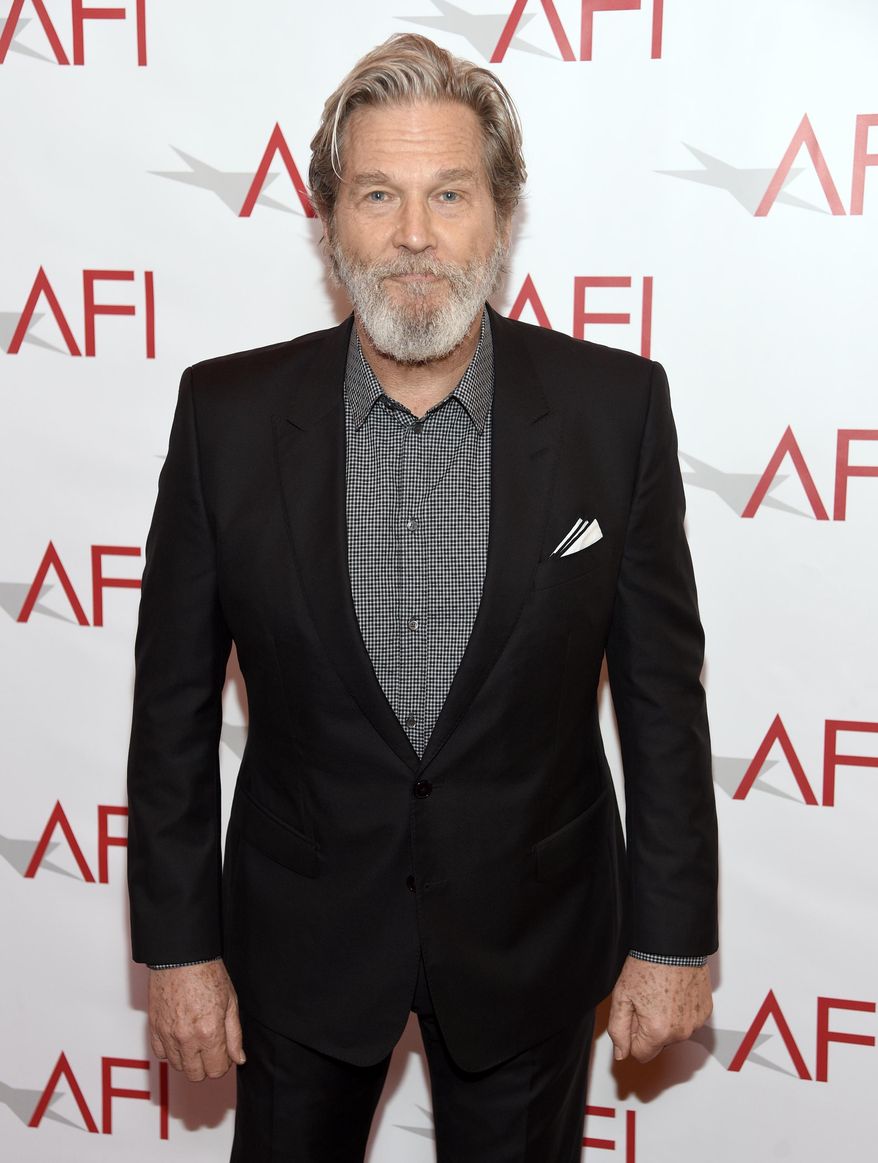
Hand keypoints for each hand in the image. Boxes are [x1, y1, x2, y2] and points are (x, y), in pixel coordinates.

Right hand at [148, 959, 244, 1080]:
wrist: (182, 956)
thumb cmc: (208, 974)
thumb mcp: (231, 1002)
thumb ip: (234, 1035)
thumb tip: (238, 1059)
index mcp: (209, 1033)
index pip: (216, 1071)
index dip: (223, 1064)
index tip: (224, 1052)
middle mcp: (187, 1039)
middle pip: (196, 1075)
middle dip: (206, 1065)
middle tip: (211, 1047)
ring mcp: (168, 1035)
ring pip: (178, 1066)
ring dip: (189, 1059)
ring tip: (196, 1039)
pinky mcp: (154, 1028)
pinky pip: (160, 1054)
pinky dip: (170, 1050)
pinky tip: (180, 1037)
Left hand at [607, 956, 711, 1063]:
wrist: (673, 945)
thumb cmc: (647, 966)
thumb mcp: (622, 997)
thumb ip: (618, 1030)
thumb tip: (621, 1054)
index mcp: (658, 1033)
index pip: (640, 1054)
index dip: (632, 1036)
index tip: (632, 1015)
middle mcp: (680, 1033)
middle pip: (658, 1044)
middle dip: (648, 1028)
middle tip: (645, 1000)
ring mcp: (695, 1023)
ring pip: (674, 1033)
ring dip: (666, 1021)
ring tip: (660, 993)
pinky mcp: (705, 1012)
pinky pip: (689, 1021)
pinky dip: (681, 1012)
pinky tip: (674, 992)